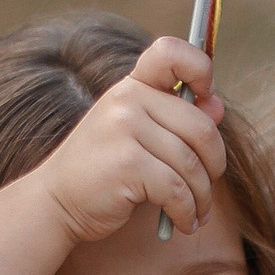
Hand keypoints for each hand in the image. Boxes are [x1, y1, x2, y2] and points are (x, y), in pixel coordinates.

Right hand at [0, 40, 228, 274]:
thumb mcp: (137, 136)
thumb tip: (217, 107)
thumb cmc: (103, 170)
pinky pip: (178, 189)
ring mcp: (125, 128)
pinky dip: (187, 212)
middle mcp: (127, 99)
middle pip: (201, 127)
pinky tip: (184, 222)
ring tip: (197, 213)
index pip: (171, 52)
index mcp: (131, 86)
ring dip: (202, 196)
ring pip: (192, 164)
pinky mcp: (127, 163)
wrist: (56, 201)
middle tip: (208, 185)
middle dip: (214, 164)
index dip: (200, 68)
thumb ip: (176, 119)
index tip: (207, 98)